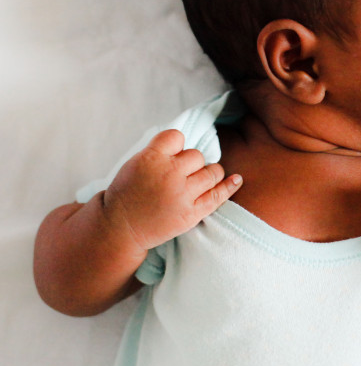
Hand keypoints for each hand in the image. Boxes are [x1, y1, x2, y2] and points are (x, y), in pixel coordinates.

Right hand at [102, 129, 241, 251]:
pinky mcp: (190, 214)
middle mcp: (169, 175)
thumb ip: (161, 151)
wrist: (120, 228)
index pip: (177, 137)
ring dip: (209, 174)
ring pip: (212, 172)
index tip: (172, 155)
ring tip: (199, 180)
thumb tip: (189, 143)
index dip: (176, 146)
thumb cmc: (129, 192)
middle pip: (197, 155)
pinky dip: (229, 186)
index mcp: (151, 158)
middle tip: (179, 176)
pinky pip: (217, 196)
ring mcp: (181, 195)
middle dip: (190, 164)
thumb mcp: (136, 162)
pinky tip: (237, 180)